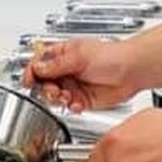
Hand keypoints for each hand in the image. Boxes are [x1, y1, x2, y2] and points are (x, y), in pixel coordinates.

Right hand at [22, 37, 138, 111]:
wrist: (132, 70)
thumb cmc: (112, 55)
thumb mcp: (79, 56)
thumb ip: (55, 64)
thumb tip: (37, 68)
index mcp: (63, 54)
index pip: (38, 63)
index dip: (31, 72)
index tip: (29, 80)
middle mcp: (66, 70)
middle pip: (44, 82)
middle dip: (45, 88)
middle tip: (52, 90)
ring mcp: (74, 85)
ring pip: (55, 96)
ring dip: (58, 98)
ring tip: (66, 96)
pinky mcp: (83, 99)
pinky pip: (69, 106)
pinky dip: (71, 106)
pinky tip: (77, 102)